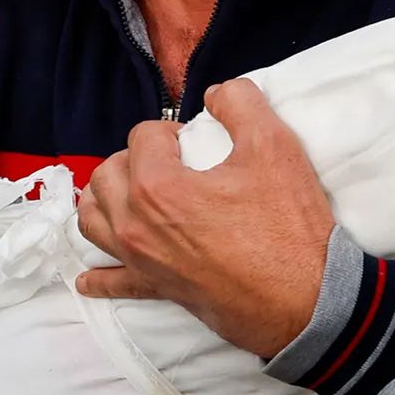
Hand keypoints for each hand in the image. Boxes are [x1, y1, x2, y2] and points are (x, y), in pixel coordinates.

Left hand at [77, 80, 333, 358]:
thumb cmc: (288, 227)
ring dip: (105, 199)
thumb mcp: (275, 146)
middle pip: (107, 174)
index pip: (142, 136)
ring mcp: (142, 261)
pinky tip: (90, 274)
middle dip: (133, 157)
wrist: (304, 300)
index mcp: (157, 186)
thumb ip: (241, 103)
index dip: (171, 130)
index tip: (196, 140)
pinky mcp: (156, 289)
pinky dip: (99, 274)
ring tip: (131, 192)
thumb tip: (218, 93)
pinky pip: (112, 282)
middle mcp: (137, 224)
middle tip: (171, 161)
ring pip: (93, 221)